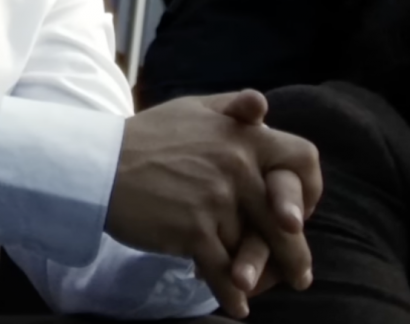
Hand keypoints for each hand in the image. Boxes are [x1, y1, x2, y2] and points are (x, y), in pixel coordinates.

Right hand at [107, 90, 321, 316]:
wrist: (100, 164)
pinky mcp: (194, 231)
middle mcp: (237, 167)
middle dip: (295, 253)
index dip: (309, 187)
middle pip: (284, 218)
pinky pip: (223, 270)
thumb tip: (263, 107)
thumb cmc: (146, 137)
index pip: (301, 157)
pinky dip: (231, 294)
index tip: (300, 213)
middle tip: (301, 275)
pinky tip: (238, 307)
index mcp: (243, 137)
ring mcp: (216, 201)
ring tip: (265, 291)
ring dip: (259, 275)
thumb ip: (232, 107)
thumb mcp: (192, 109)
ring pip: (252, 247)